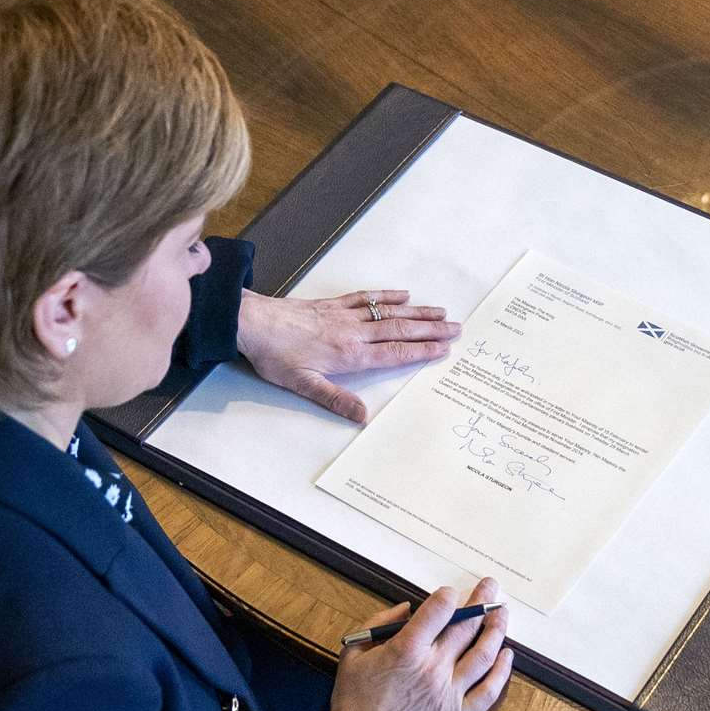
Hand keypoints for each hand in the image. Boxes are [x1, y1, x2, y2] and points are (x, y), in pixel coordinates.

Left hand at [237, 289, 460, 422]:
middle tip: (457, 328)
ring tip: (440, 311)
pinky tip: (403, 295)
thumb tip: (362, 416)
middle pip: (400, 330)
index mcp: (350, 355)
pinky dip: (388, 296)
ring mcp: (345, 316)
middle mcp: (353, 333)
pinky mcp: (333, 305)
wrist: (253, 323)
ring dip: (417, 312)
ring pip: (389, 313)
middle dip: (431, 329)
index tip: (444, 348)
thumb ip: (335, 399)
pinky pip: (367, 298)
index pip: (395, 353)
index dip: (422, 350)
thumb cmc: (275, 355)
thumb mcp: (303, 385)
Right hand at [324, 579, 512, 710]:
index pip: (440, 610)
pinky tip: (507, 655)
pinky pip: (488, 691)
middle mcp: (432, 668)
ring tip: (502, 614)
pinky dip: (502, 671)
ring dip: (497, 630)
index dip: (449, 596)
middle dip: (481, 602)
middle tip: (491, 588)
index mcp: (406, 649)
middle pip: (466, 627)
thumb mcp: (353, 654)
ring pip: (484, 654)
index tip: (451, 593)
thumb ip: (379, 624)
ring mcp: (449, 693)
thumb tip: (407, 609)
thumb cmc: (353, 702)